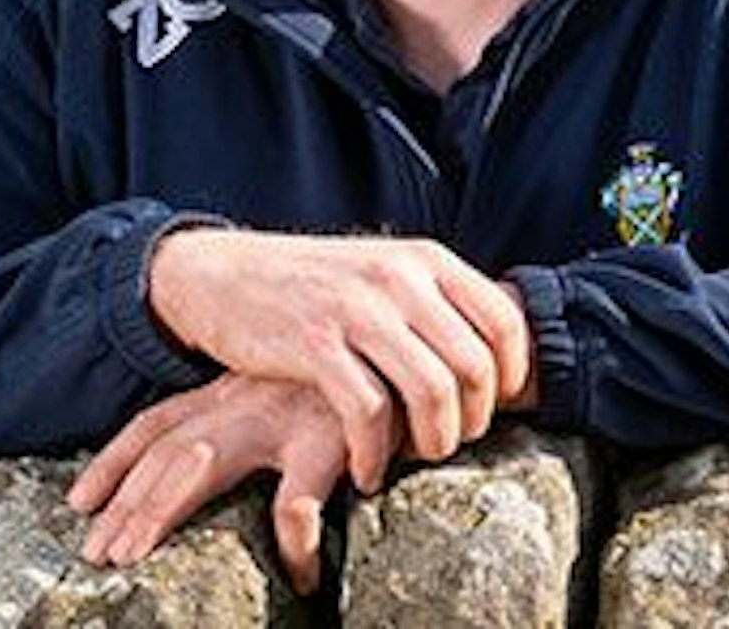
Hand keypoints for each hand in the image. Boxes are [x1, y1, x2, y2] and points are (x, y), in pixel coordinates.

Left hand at [68, 374, 353, 594]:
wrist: (409, 328)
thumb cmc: (356, 371)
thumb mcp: (291, 389)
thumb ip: (259, 420)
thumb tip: (221, 468)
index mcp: (229, 391)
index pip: (156, 424)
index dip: (113, 462)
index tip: (79, 503)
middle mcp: (242, 400)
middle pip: (163, 450)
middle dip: (122, 501)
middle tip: (96, 553)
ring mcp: (280, 414)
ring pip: (200, 464)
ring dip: (160, 509)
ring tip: (135, 557)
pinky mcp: (329, 433)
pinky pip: (299, 498)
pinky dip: (294, 539)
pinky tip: (300, 573)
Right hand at [145, 228, 529, 488]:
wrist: (219, 274)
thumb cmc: (308, 288)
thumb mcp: (380, 273)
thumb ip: (432, 304)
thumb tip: (491, 360)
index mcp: (424, 260)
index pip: (505, 323)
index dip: (509, 380)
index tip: (485, 411)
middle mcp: (398, 278)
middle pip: (475, 367)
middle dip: (471, 422)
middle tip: (443, 444)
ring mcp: (357, 309)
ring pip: (433, 391)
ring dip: (431, 443)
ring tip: (410, 460)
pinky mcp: (314, 344)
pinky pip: (370, 413)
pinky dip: (375, 455)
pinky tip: (365, 470)